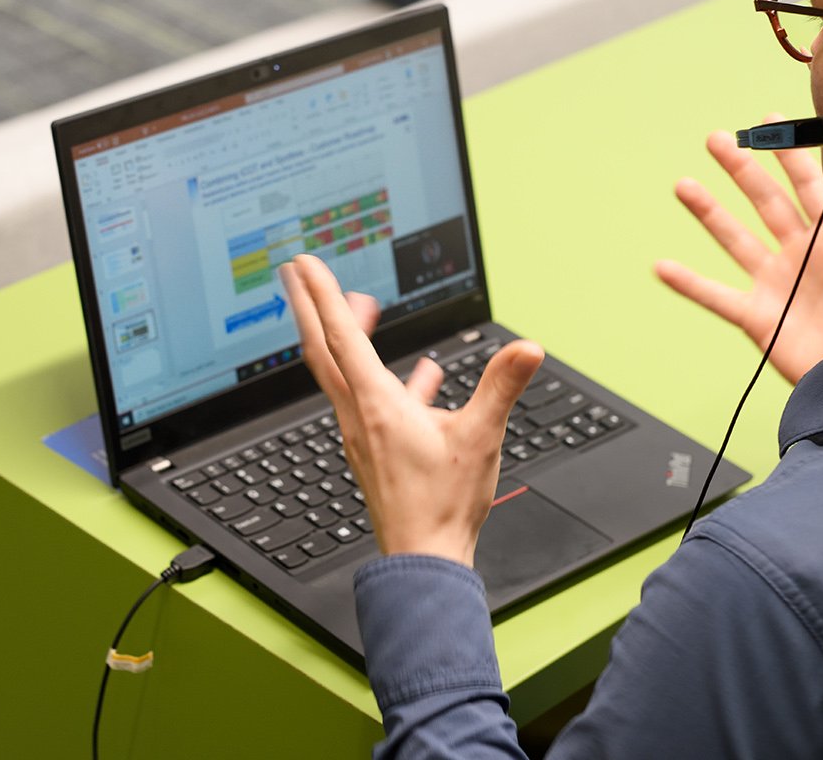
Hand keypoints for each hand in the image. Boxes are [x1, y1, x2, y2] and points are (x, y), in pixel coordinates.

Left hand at [279, 255, 543, 566]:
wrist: (424, 559)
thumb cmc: (443, 505)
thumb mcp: (480, 437)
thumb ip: (501, 387)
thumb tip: (526, 349)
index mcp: (377, 404)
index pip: (342, 336)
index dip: (324, 295)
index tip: (305, 264)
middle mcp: (358, 416)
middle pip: (324, 348)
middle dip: (310, 306)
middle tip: (297, 273)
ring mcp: (362, 434)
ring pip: (343, 372)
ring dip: (345, 336)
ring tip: (360, 309)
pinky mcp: (373, 450)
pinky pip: (369, 400)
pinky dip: (385, 376)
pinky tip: (418, 376)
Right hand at [655, 123, 822, 383]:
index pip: (809, 189)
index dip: (791, 157)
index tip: (773, 126)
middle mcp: (799, 256)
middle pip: (765, 203)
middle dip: (742, 169)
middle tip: (718, 140)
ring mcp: (775, 284)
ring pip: (735, 239)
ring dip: (709, 212)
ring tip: (685, 186)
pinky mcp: (757, 316)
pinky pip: (716, 296)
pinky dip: (689, 283)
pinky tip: (664, 267)